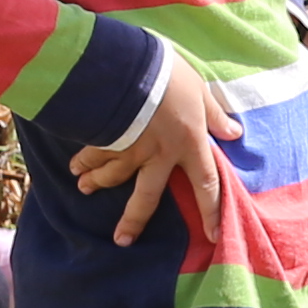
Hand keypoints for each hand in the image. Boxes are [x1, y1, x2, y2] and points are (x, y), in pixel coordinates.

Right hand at [67, 58, 241, 255]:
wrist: (131, 66)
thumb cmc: (171, 76)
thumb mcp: (200, 90)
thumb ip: (215, 114)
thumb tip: (233, 133)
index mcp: (189, 145)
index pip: (206, 185)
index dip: (211, 212)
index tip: (212, 238)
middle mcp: (158, 154)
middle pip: (146, 196)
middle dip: (133, 221)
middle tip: (122, 241)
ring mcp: (130, 148)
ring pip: (112, 175)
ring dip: (96, 183)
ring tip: (84, 189)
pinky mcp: (107, 135)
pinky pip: (94, 153)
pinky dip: (82, 160)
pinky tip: (74, 166)